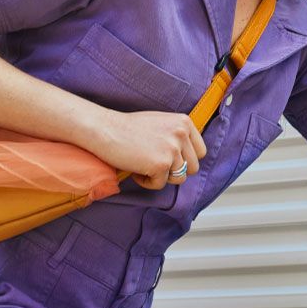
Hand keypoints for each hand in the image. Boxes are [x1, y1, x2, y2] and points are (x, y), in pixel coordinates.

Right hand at [93, 109, 207, 190]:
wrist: (105, 129)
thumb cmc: (128, 127)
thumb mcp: (161, 123)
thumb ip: (177, 135)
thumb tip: (188, 156)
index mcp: (184, 122)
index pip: (200, 151)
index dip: (185, 159)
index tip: (169, 160)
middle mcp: (182, 134)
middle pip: (192, 167)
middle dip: (174, 171)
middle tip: (154, 165)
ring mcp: (172, 149)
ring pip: (179, 178)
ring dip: (161, 177)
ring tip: (144, 166)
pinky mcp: (161, 164)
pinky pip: (160, 185)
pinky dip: (146, 182)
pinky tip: (135, 170)